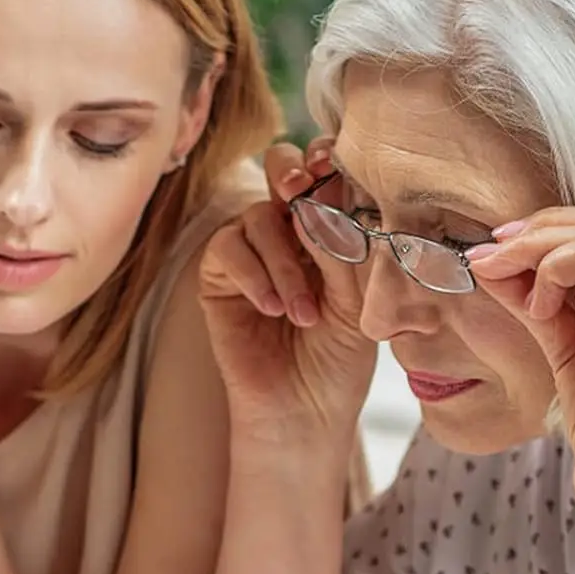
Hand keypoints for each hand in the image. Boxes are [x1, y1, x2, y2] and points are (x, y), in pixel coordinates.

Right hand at [200, 141, 376, 452]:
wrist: (305, 412)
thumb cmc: (338, 363)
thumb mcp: (355, 304)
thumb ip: (342, 250)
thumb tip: (319, 198)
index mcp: (332, 230)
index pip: (327, 174)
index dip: (326, 161)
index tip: (332, 169)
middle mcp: (291, 232)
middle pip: (283, 170)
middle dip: (293, 177)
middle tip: (301, 198)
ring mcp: (253, 251)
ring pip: (259, 217)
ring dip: (284, 263)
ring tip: (303, 315)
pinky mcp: (220, 277)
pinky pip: (228, 248)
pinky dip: (253, 274)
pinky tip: (271, 309)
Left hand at [467, 205, 574, 513]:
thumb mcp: (564, 348)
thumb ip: (537, 303)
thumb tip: (490, 263)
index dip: (550, 228)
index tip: (496, 248)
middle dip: (539, 233)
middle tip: (491, 256)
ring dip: (548, 257)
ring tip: (533, 302)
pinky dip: (569, 277)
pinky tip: (554, 311)